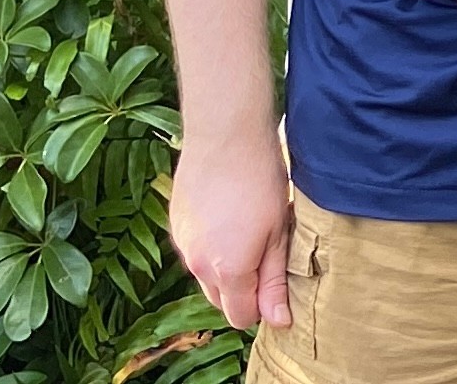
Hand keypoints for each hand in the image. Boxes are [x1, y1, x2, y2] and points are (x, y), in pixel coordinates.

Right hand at [169, 130, 293, 331]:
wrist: (226, 134)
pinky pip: (196, 250)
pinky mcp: (177, 224)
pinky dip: (212, 244)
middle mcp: (198, 266)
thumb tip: (279, 321)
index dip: (263, 305)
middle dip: (245, 289)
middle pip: (222, 300)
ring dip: (227, 266)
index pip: (241, 316)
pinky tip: (230, 213)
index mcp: (228, 272)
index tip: (278, 279)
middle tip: (268, 251)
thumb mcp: (279, 231)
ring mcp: (183, 244)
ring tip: (250, 228)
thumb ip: (275, 280)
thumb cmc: (261, 178)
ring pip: (207, 275)